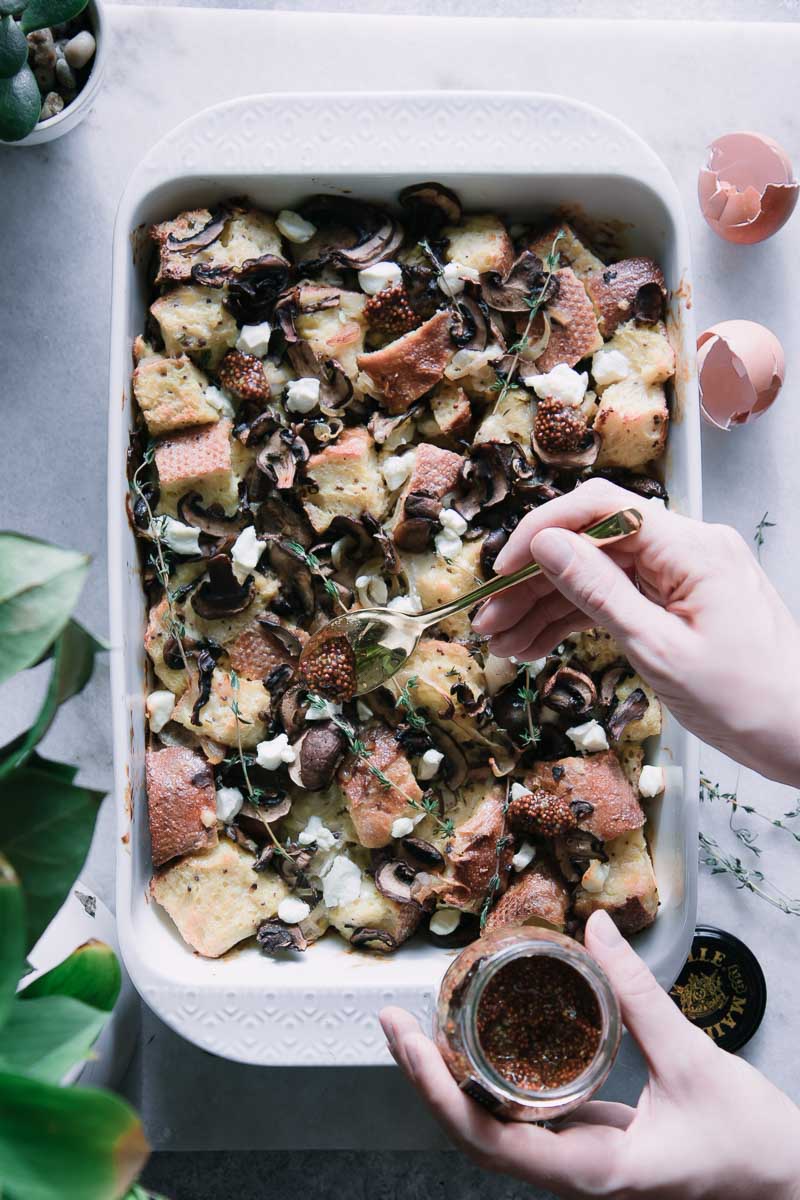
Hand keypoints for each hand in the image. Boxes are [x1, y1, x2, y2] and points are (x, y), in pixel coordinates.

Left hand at [381, 911, 799, 1199]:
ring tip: (418, 1034)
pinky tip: (477, 1049)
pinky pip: (523, 1123)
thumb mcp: (694, 1062)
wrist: (787, 1185)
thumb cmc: (752, 1143)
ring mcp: (580, 1165)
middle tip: (392, 1024)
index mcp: (595, 1171)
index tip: (406, 1040)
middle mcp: (576, 1177)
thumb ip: (640, 994)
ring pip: (494, 1136)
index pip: (491, 1142)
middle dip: (427, 1083)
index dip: (439, 1090)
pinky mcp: (590, 1147)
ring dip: (450, 1086)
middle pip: (476, 1140)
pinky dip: (489, 1087)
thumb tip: (595, 928)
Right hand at [471, 477, 799, 786]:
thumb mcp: (658, 650)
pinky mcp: (681, 601)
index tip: (501, 572)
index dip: (541, 532)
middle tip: (488, 623)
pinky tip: (536, 645)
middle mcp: (685, 547)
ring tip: (502, 645)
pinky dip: (578, 620)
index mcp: (688, 546)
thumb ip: (597, 592)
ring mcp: (683, 574)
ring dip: (547, 607)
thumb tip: (545, 544)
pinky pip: (619, 598)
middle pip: (591, 545)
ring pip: (598, 576)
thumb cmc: (747, 701)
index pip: (599, 507)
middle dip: (534, 583)